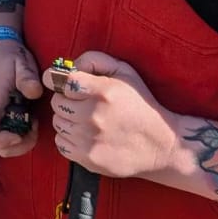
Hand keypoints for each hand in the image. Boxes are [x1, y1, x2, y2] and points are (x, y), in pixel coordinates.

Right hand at [0, 38, 42, 156]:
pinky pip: (3, 136)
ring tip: (33, 125)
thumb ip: (27, 76)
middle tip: (34, 129)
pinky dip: (18, 137)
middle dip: (16, 146)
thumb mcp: (20, 61)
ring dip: (19, 143)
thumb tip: (34, 92)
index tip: (19, 135)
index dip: (0, 139)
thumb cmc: (7, 57)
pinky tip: (30, 122)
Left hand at [44, 52, 183, 180]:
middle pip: (57, 102)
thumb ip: (95, 60)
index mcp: (102, 91)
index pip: (62, 81)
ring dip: (67, 120)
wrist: (160, 146)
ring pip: (57, 123)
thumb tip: (70, 66)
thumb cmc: (140, 104)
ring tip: (86, 120)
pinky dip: (68, 139)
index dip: (59, 81)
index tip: (61, 84)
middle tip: (81, 103)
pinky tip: (85, 136)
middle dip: (66, 100)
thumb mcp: (125, 72)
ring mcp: (89, 139)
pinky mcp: (88, 158)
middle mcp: (93, 115)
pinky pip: (60, 143)